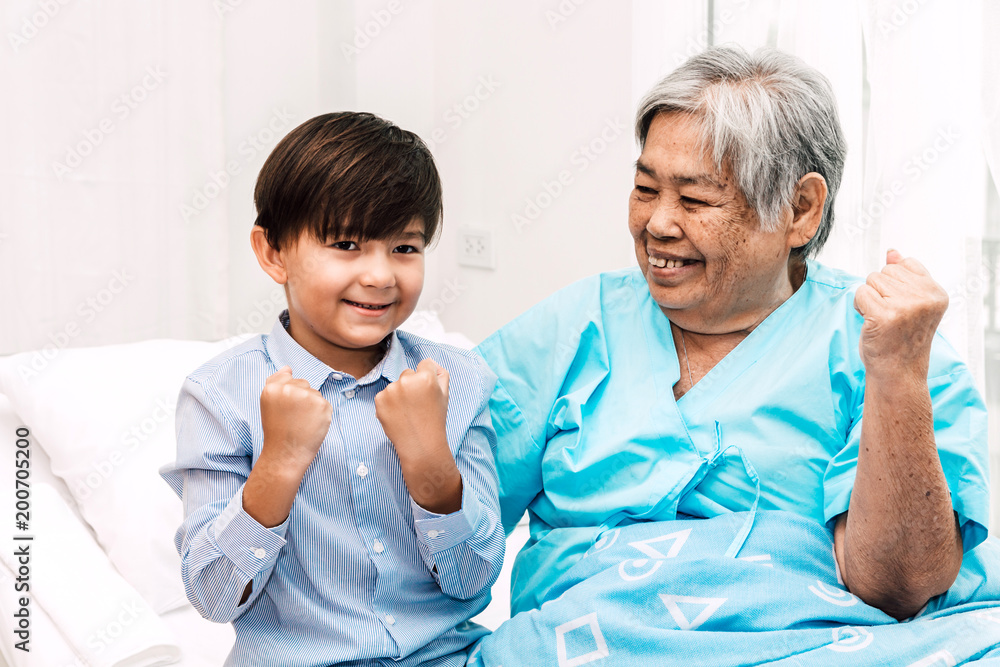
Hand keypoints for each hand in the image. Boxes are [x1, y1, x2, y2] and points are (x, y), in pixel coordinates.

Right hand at [258, 366, 332, 473]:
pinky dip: (321, 414)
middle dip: (301, 398)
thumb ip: (276, 382)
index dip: (288, 394)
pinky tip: (311, 425)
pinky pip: (325, 403)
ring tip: (301, 422)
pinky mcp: (322, 405)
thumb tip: (287, 368)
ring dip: (312, 406)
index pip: (288, 377)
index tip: (285, 408)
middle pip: (304, 384)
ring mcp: (307, 396)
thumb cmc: (277, 430)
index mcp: (273, 387)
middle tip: (292, 418)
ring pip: (315, 393)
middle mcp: (289, 388)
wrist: (285, 454)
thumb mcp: (269, 403)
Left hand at [375, 358, 449, 462]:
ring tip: (408, 412)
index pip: (425, 364)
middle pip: (408, 373)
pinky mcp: (379, 400)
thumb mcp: (445, 395)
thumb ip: (441, 374)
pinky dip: (389, 403)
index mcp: (426, 378)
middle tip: (417, 404)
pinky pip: (384, 395)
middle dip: (412, 384)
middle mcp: (406, 380)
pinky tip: (398, 415)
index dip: (427, 377)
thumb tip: (430, 362)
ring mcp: (391, 390)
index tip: (427, 391)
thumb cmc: (435, 420)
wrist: (420, 445)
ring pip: (395, 384)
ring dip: (399, 394)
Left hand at [853, 250, 948, 374]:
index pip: (905, 264)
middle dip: (881, 291)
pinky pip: (860, 293)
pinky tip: (871, 322)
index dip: (895, 284)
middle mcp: (925, 298)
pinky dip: (859, 306)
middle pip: (885, 271)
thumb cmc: (902, 338)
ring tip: (881, 319)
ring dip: (869, 299)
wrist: (898, 372)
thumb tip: (892, 252)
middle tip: (890, 315)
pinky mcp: (884, 315)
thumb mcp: (910, 304)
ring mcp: (905, 306)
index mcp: (936, 292)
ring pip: (871, 280)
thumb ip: (904, 276)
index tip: (901, 307)